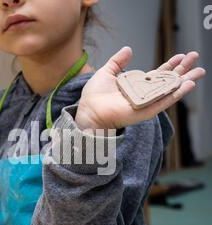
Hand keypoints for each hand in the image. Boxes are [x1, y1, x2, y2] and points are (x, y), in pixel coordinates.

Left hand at [75, 47, 205, 130]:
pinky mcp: (145, 111)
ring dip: (185, 81)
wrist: (89, 110)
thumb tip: (129, 49)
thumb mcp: (106, 72)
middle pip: (167, 81)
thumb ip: (118, 61)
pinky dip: (176, 94)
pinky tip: (187, 85)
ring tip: (199, 71)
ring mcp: (145, 103)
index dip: (169, 65)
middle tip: (195, 58)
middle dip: (182, 70)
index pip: (157, 74)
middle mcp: (143, 94)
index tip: (180, 55)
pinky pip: (163, 102)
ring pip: (169, 91)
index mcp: (135, 86)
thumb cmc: (94, 95)